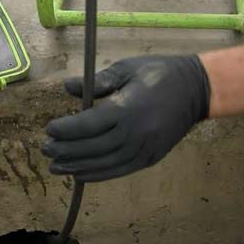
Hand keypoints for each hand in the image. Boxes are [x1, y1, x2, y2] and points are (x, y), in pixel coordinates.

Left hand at [42, 55, 210, 181]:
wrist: (197, 91)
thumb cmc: (158, 74)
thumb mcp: (127, 69)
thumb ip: (98, 82)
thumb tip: (67, 87)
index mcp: (127, 109)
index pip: (89, 125)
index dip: (66, 130)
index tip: (49, 129)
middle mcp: (135, 134)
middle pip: (93, 148)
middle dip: (66, 150)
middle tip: (46, 150)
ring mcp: (144, 149)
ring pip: (104, 164)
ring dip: (78, 166)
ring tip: (57, 167)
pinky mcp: (150, 159)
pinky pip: (119, 171)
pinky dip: (98, 174)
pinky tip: (80, 174)